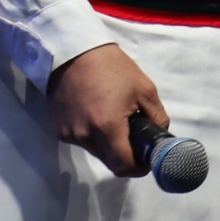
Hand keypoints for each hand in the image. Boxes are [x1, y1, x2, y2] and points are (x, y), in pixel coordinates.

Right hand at [46, 42, 164, 176]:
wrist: (74, 52)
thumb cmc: (112, 68)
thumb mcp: (144, 89)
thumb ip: (157, 118)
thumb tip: (160, 137)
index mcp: (107, 127)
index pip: (123, 166)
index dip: (139, 168)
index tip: (147, 160)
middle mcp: (85, 136)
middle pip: (110, 162)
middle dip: (126, 156)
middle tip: (136, 139)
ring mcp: (69, 134)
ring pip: (96, 152)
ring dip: (109, 145)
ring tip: (116, 120)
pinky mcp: (59, 129)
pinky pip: (82, 141)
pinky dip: (94, 135)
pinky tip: (97, 114)